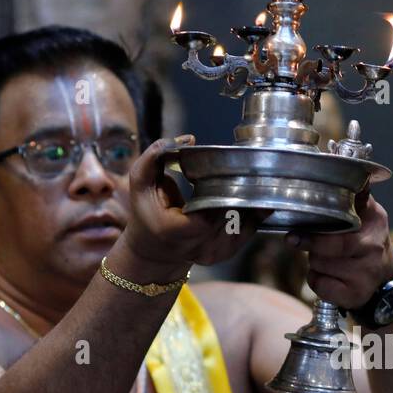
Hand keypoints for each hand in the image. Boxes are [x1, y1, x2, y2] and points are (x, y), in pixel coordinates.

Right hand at [121, 135, 266, 271]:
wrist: (154, 248)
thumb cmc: (147, 211)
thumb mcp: (141, 181)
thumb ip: (154, 156)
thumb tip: (188, 139)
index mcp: (175, 231)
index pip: (209, 213)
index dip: (221, 193)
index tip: (225, 173)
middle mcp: (198, 247)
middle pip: (229, 215)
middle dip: (237, 191)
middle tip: (242, 170)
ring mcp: (215, 253)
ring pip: (243, 221)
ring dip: (247, 200)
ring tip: (248, 180)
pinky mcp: (227, 253)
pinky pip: (249, 229)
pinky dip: (251, 211)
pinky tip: (249, 196)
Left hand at [284, 186, 392, 308]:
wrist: (385, 281)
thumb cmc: (368, 242)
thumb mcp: (369, 214)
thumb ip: (354, 193)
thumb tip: (339, 160)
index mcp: (375, 222)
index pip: (344, 220)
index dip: (316, 229)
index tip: (294, 233)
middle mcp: (374, 248)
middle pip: (328, 247)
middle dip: (310, 245)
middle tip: (296, 240)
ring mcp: (366, 275)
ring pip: (320, 266)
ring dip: (314, 263)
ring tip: (324, 259)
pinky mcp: (356, 296)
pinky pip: (321, 286)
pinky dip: (317, 282)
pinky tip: (328, 277)